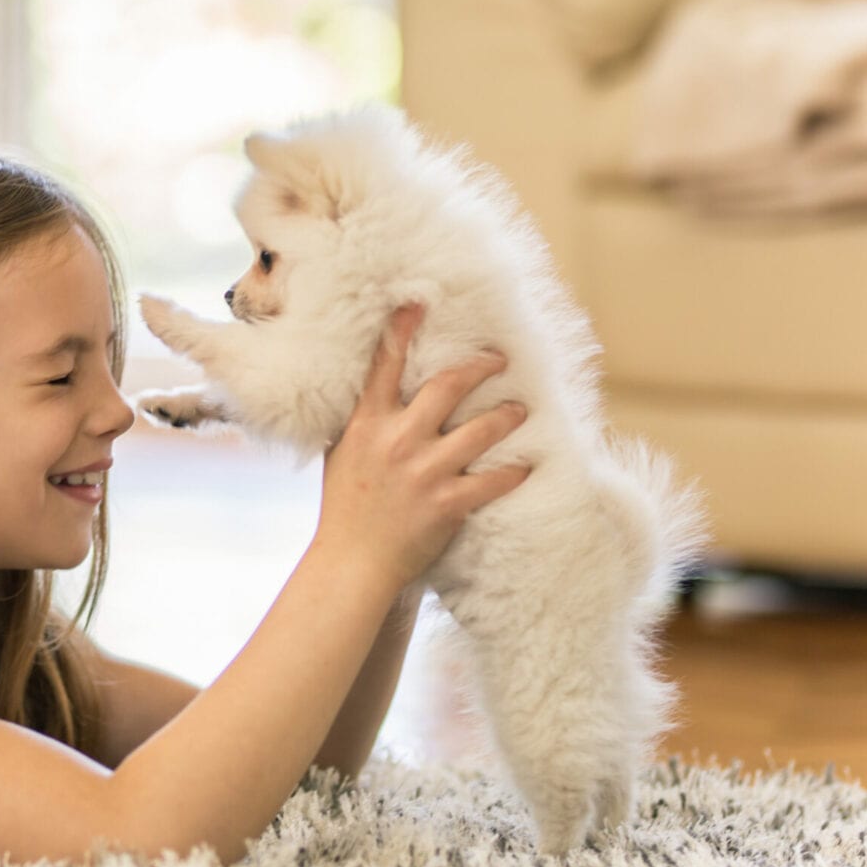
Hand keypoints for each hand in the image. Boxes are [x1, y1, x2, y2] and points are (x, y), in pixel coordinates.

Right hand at [313, 304, 532, 590]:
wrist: (351, 563)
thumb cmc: (344, 508)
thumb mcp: (340, 454)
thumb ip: (361, 421)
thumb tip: (372, 389)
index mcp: (366, 423)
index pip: (385, 365)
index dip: (403, 329)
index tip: (420, 302)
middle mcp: (396, 440)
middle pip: (447, 386)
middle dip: (480, 367)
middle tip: (500, 360)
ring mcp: (423, 472)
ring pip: (480, 430)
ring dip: (507, 415)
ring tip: (521, 409)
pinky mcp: (446, 504)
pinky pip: (492, 480)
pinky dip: (512, 471)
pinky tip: (526, 465)